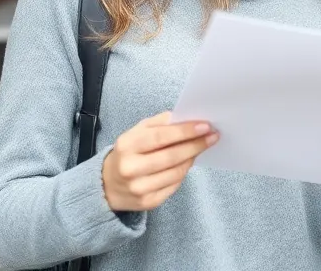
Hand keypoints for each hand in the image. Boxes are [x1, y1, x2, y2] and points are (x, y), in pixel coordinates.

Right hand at [102, 111, 218, 210]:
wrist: (107, 185)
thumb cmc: (128, 153)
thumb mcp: (137, 132)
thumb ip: (159, 122)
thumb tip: (185, 117)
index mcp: (127, 146)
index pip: (161, 137)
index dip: (185, 131)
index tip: (205, 126)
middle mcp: (130, 168)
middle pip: (171, 156)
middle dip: (195, 145)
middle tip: (213, 136)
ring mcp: (139, 188)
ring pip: (176, 172)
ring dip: (192, 158)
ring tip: (201, 147)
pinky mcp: (147, 202)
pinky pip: (174, 185)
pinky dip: (184, 172)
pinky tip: (187, 163)